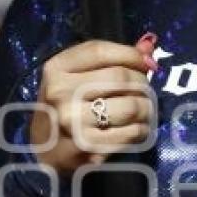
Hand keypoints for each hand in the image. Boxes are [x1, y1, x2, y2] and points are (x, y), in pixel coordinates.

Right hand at [29, 33, 157, 172]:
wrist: (47, 151)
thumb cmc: (67, 107)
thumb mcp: (77, 77)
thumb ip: (111, 59)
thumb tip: (149, 45)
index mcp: (56, 69)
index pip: (100, 51)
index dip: (130, 54)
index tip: (144, 62)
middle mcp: (60, 92)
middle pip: (120, 77)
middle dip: (142, 83)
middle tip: (143, 91)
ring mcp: (73, 121)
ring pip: (132, 105)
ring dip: (147, 108)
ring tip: (143, 110)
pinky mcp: (89, 146)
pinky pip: (133, 132)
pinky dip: (143, 129)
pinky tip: (137, 128)